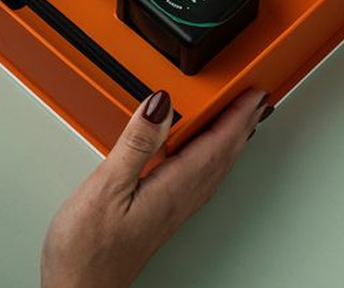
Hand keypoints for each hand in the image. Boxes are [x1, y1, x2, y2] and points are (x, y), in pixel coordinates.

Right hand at [41, 87, 269, 287]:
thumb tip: (161, 103)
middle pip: (222, 157)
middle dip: (242, 126)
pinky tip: (202, 154)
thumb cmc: (87, 251)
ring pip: (213, 169)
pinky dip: (211, 159)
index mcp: (172, 188)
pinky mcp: (159, 216)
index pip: (216, 145)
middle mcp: (178, 200)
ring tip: (241, 121)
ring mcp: (171, 210)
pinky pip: (198, 179)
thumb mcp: (106, 187)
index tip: (252, 92)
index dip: (237, 116)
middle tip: (256, 99)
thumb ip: (136, 142)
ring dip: (231, 142)